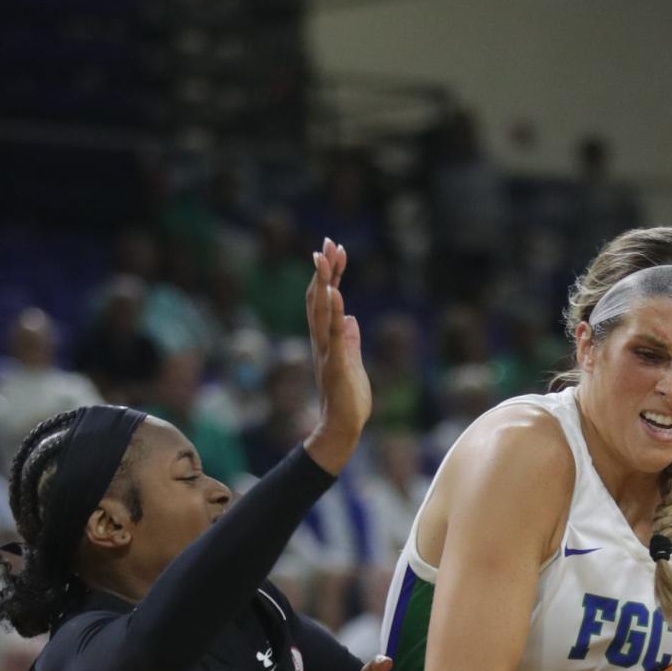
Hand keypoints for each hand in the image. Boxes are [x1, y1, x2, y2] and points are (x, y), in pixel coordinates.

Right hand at [303, 239, 370, 475]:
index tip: (335, 251)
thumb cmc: (348, 401)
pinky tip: (335, 293)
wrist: (342, 429)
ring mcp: (326, 352)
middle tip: (327, 242)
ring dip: (324, 283)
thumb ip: (350, 341)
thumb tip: (352, 320)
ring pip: (321, 311)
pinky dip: (333, 312)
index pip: (325, 301)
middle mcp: (321, 342)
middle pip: (318, 298)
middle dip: (323, 269)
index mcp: (326, 341)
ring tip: (325, 257)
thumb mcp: (353, 364)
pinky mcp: (336, 364)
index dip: (330, 275)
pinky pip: (333, 334)